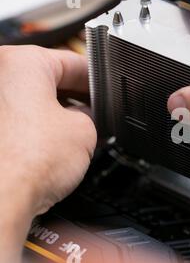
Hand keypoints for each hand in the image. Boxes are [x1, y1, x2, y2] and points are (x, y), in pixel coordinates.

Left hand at [0, 46, 95, 262]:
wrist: (0, 200)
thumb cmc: (27, 163)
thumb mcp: (86, 131)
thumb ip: (92, 115)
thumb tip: (87, 116)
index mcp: (20, 62)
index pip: (73, 63)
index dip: (98, 82)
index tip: (106, 93)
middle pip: (48, 80)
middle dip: (75, 99)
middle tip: (96, 117)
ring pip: (30, 99)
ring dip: (54, 114)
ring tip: (75, 135)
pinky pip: (15, 118)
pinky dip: (33, 127)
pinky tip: (50, 146)